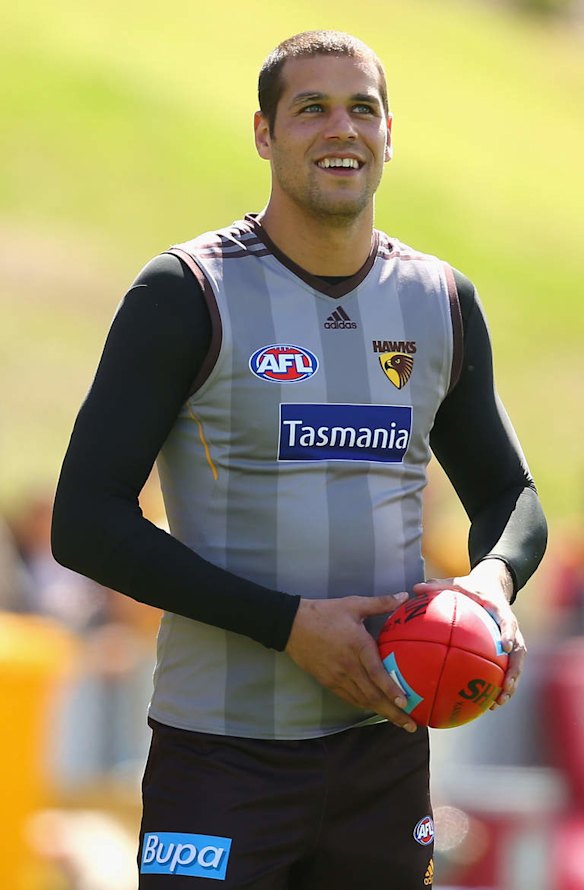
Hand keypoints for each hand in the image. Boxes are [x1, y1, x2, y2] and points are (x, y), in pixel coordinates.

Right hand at [285, 593, 417, 731]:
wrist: (292, 625)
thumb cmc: (325, 613)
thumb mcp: (353, 604)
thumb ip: (380, 603)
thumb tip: (404, 596)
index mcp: (357, 646)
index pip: (376, 673)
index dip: (391, 689)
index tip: (405, 702)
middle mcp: (348, 666)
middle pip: (372, 695)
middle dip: (392, 712)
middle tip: (410, 725)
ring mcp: (337, 677)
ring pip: (362, 700)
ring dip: (380, 713)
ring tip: (398, 722)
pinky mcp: (328, 681)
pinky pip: (349, 698)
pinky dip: (364, 706)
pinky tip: (375, 709)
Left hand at [413, 559, 524, 709]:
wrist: (491, 587)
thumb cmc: (471, 588)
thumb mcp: (456, 583)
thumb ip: (437, 586)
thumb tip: (414, 588)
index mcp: (499, 610)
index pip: (508, 621)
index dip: (509, 633)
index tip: (504, 646)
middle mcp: (510, 627)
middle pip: (518, 651)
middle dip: (514, 670)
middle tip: (505, 686)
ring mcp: (511, 640)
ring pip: (515, 665)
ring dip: (509, 685)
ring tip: (497, 703)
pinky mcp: (507, 650)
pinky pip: (505, 669)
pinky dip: (498, 685)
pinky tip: (487, 702)